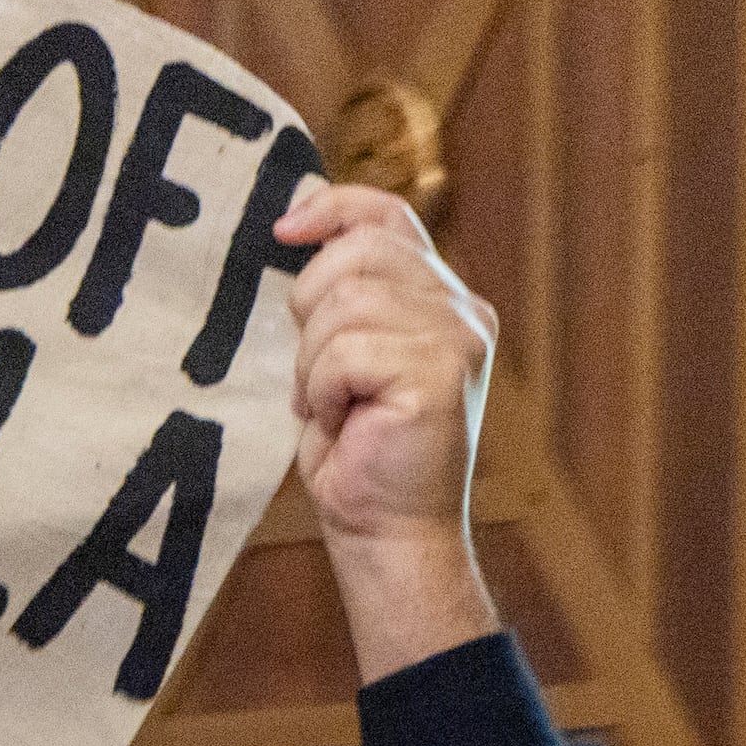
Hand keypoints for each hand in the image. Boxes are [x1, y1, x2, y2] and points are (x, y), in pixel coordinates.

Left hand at [278, 173, 497, 678]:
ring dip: (315, 363)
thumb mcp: (342, 358)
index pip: (389, 217)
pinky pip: (346, 352)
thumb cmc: (357, 456)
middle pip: (358, 254)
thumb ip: (342, 296)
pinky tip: (344, 423)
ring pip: (346, 303)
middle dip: (311, 310)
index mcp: (442, 301)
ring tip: (334, 407)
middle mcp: (462, 311)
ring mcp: (458, 339)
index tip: (284, 229)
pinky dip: (324, 391)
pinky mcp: (442, 372)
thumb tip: (296, 220)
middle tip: (318, 377)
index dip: (334, 209)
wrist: (387, 536)